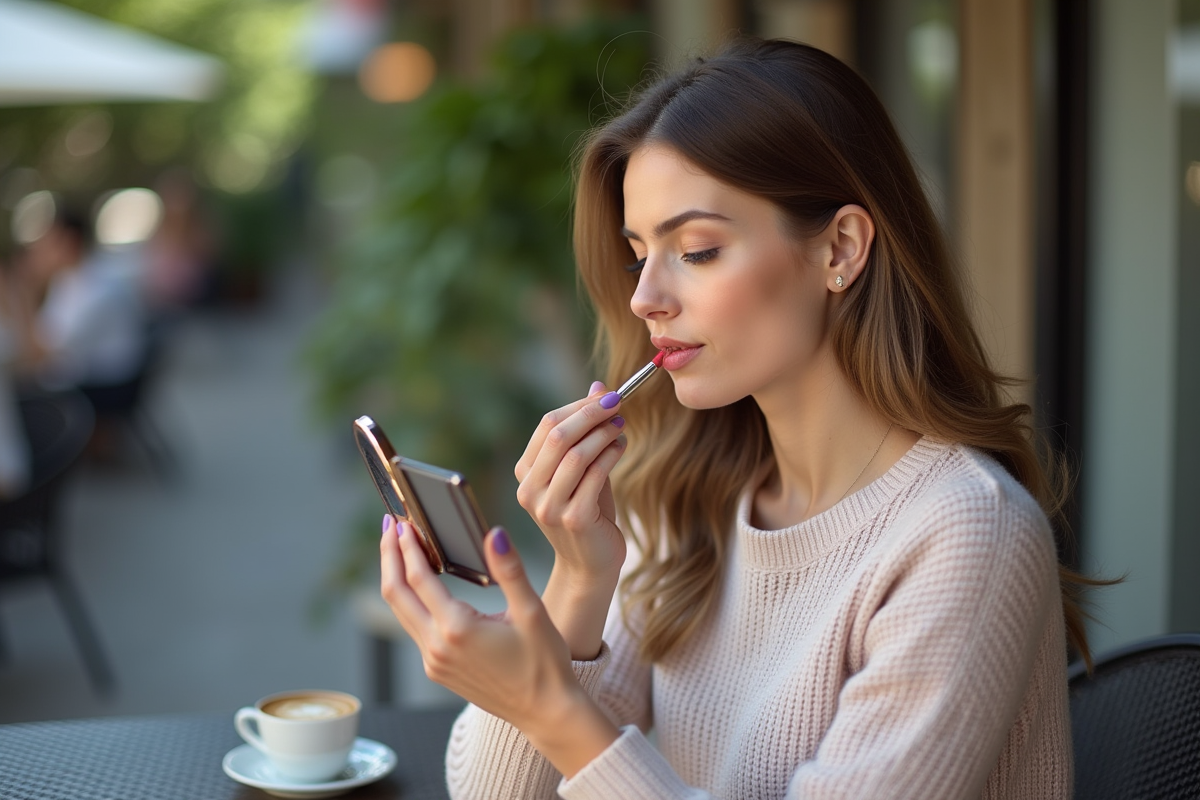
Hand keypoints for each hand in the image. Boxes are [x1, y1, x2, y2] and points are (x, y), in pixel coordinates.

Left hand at [380, 515, 617, 776]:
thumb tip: (494, 534)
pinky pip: (414, 628)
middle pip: (396, 594)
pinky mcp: (437, 670)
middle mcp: (437, 648)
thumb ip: (509, 570)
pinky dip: (411, 601)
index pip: (419, 578)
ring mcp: (434, 662)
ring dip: (397, 578)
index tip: (403, 522)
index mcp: (458, 629)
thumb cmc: (544, 662)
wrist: (545, 711)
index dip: (407, 547)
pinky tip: (420, 585)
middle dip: (390, 556)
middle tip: (390, 525)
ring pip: (401, 613)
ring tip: (399, 549)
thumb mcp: (531, 612)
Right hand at [514, 382, 627, 585]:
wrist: (591, 564)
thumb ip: (587, 431)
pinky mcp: (573, 519)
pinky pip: (594, 475)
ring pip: (576, 454)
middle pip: (558, 435)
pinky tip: (621, 447)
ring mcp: (548, 507)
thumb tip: (600, 386)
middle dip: (591, 413)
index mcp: (526, 472)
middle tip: (618, 402)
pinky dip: (611, 455)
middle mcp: (530, 489)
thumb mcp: (584, 468)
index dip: (579, 406)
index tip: (606, 395)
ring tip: (621, 426)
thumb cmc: (589, 511)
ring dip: (603, 434)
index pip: (547, 425)